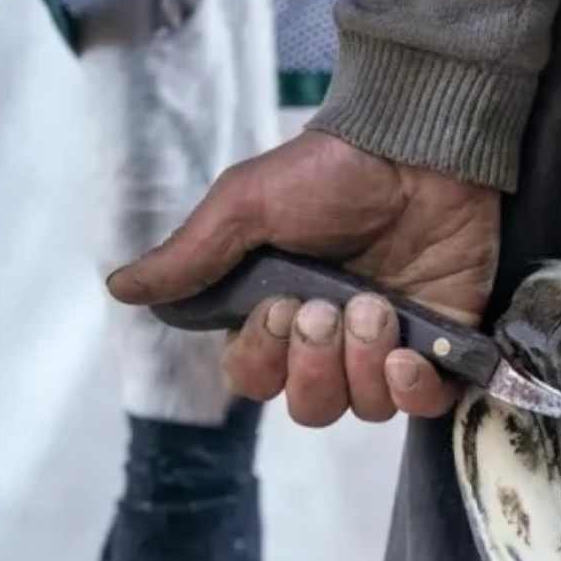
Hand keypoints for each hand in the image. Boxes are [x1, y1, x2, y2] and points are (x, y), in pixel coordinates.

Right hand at [106, 130, 499, 423]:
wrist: (420, 151)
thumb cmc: (331, 173)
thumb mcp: (247, 204)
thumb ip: (192, 256)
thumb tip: (119, 289)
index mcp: (281, 313)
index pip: (256, 378)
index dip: (266, 359)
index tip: (281, 309)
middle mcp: (333, 340)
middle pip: (311, 408)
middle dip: (314, 366)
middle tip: (329, 308)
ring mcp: (389, 345)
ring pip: (363, 409)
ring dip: (364, 364)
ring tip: (377, 308)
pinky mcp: (441, 345)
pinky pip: (423, 406)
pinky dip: (412, 391)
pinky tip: (408, 355)